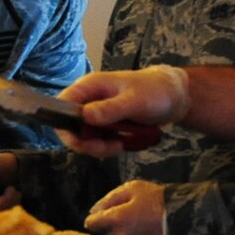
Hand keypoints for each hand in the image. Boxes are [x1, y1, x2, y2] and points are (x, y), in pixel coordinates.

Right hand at [57, 66, 189, 156]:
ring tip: (118, 145)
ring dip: (97, 147)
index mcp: (89, 86)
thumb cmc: (154, 91)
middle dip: (85, 142)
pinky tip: (121, 143)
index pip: (61, 106)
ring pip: (83, 136)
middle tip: (106, 148)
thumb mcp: (134, 101)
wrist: (173, 96)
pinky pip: (96, 140)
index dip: (65, 126)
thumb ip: (110, 109)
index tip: (83, 141)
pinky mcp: (104, 123)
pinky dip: (106, 146)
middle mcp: (87, 99)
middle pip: (70, 126)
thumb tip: (86, 116)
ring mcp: (95, 112)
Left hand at [84, 180, 166, 234]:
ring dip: (112, 232)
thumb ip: (109, 198)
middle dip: (102, 226)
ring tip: (126, 221)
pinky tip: (134, 227)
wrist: (180, 214)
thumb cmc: (157, 199)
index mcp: (116, 219)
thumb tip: (95, 209)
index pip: (91, 223)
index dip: (94, 217)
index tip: (99, 214)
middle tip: (114, 216)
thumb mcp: (132, 188)